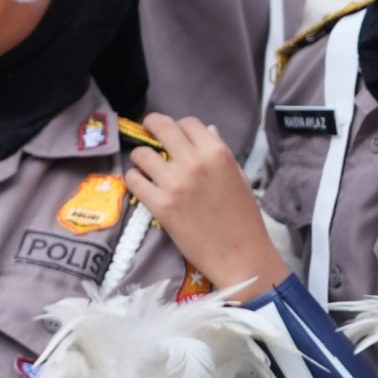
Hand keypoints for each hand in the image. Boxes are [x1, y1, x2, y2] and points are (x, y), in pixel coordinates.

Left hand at [123, 114, 286, 297]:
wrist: (240, 255)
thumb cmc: (244, 218)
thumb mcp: (239, 177)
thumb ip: (220, 152)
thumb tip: (207, 129)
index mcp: (218, 153)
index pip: (188, 122)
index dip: (178, 126)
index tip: (173, 135)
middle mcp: (195, 162)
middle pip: (161, 126)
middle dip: (151, 126)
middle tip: (147, 133)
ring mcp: (175, 183)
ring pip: (141, 153)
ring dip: (140, 158)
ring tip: (145, 166)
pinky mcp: (160, 205)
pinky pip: (133, 179)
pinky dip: (133, 179)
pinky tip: (141, 185)